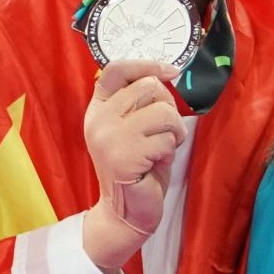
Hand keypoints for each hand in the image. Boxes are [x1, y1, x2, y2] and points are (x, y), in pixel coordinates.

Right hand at [82, 60, 183, 273]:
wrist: (126, 209)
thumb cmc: (139, 165)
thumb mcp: (137, 128)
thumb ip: (142, 103)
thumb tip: (166, 73)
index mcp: (99, 108)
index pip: (116, 69)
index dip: (146, 64)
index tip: (171, 70)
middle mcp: (99, 119)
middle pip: (149, 87)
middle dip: (170, 108)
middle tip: (165, 132)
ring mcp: (108, 137)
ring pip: (163, 112)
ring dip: (174, 132)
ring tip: (161, 150)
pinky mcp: (123, 156)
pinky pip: (166, 139)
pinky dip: (170, 152)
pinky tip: (155, 165)